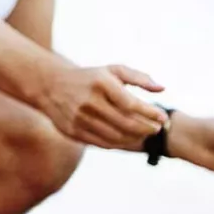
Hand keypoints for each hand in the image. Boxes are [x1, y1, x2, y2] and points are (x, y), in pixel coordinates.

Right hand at [36, 64, 169, 149]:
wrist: (50, 85)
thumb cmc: (90, 77)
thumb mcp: (112, 70)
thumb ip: (139, 77)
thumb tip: (162, 89)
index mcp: (101, 83)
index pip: (131, 104)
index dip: (150, 113)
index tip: (163, 117)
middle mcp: (89, 101)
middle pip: (126, 123)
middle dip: (147, 128)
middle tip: (157, 128)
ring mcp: (80, 118)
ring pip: (116, 136)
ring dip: (135, 138)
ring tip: (145, 134)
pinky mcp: (73, 131)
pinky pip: (102, 143)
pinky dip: (119, 143)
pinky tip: (127, 138)